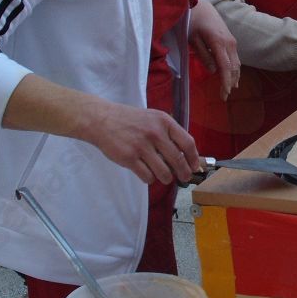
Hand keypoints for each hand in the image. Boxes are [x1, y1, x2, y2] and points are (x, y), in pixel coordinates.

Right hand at [2, 74, 198, 184]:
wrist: (102, 120)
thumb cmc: (130, 120)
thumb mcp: (152, 118)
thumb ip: (168, 133)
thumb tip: (187, 154)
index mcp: (164, 122)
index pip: (188, 143)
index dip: (194, 158)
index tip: (195, 166)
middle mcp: (155, 133)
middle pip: (178, 161)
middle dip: (183, 173)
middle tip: (184, 178)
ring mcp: (142, 146)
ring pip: (164, 172)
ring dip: (166, 178)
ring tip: (164, 177)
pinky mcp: (129, 158)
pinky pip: (147, 176)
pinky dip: (150, 179)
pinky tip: (147, 174)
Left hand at [189, 0, 239, 99]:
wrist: (200, 6)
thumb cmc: (192, 22)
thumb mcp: (193, 40)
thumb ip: (203, 55)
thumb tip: (213, 71)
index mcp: (219, 43)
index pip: (225, 67)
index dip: (225, 82)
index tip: (224, 94)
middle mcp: (229, 43)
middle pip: (234, 67)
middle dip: (230, 82)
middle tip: (224, 96)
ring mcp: (232, 41)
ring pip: (237, 63)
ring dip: (234, 77)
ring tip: (230, 89)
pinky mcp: (231, 40)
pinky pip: (235, 58)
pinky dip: (234, 69)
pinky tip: (232, 76)